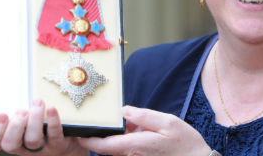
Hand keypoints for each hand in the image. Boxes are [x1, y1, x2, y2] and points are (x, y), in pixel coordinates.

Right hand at [0, 100, 87, 155]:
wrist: (70, 143)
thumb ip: (18, 110)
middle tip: (21, 112)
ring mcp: (41, 149)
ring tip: (38, 104)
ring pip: (32, 140)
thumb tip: (8, 87)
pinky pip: (54, 135)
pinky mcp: (58, 145)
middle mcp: (24, 148)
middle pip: (10, 144)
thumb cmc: (43, 126)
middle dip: (14, 126)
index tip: (1, 114)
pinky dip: (53, 121)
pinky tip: (52, 108)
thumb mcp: (27, 119)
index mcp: (13, 140)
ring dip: (34, 120)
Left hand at [79, 106, 210, 155]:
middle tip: (93, 119)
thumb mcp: (167, 121)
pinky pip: (127, 149)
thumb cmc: (185, 143)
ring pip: (117, 147)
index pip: (104, 145)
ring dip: (117, 135)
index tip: (77, 133)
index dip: (88, 140)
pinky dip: (127, 138)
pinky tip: (136, 127)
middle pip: (108, 147)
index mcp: (136, 145)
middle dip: (100, 135)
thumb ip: (143, 116)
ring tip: (124, 120)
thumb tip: (124, 110)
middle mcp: (132, 155)